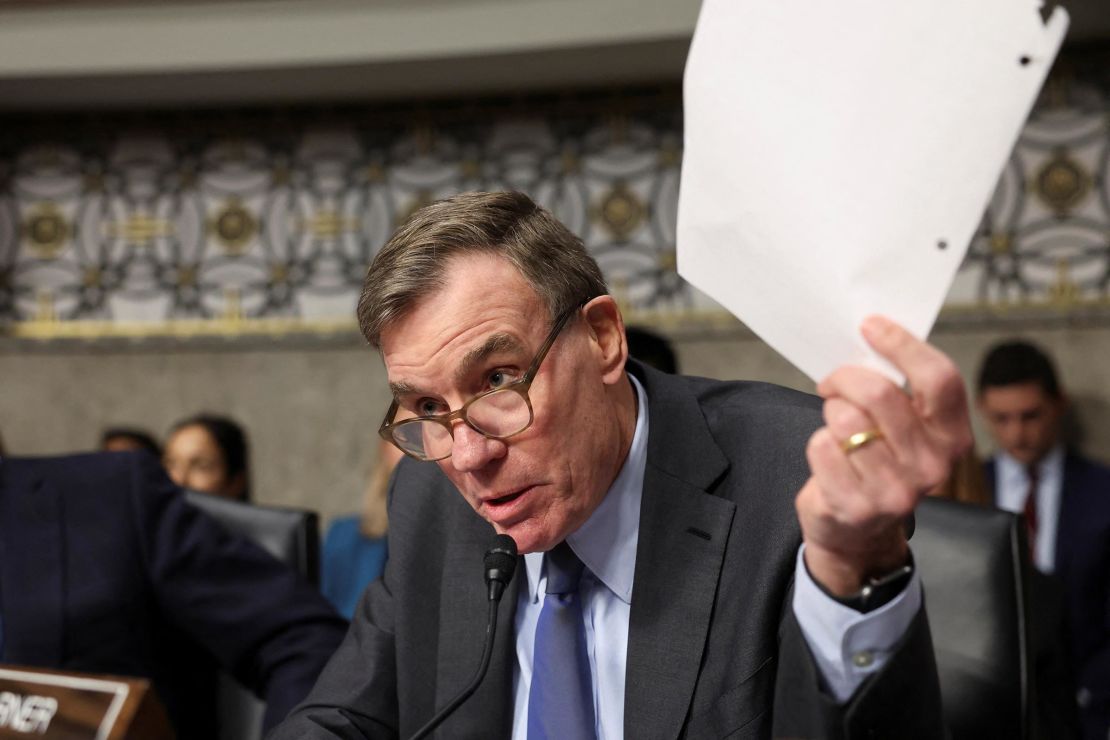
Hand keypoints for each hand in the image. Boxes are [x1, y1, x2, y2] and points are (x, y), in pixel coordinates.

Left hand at [797, 315, 972, 595]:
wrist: (858, 534)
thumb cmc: (878, 464)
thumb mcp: (905, 430)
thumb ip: (902, 392)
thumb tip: (873, 335)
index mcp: (952, 437)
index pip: (939, 379)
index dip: (903, 345)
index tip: (871, 326)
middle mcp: (932, 466)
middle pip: (880, 393)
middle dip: (846, 378)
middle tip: (833, 383)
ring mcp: (895, 490)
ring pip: (845, 419)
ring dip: (831, 414)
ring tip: (835, 427)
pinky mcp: (856, 506)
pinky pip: (821, 447)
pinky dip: (817, 444)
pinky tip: (829, 458)